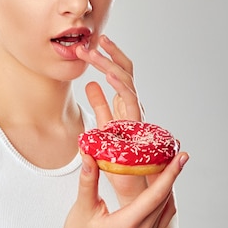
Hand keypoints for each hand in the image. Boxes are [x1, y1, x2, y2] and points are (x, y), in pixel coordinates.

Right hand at [59, 152, 185, 227]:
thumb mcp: (82, 207)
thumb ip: (88, 180)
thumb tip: (88, 156)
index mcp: (127, 225)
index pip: (156, 196)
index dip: (170, 174)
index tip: (182, 156)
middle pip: (165, 199)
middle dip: (172, 173)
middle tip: (176, 151)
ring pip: (166, 207)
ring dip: (169, 185)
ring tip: (168, 163)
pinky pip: (164, 215)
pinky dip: (165, 198)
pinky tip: (160, 183)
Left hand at [76, 35, 186, 203]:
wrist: (131, 186)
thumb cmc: (120, 159)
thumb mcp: (104, 127)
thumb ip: (100, 105)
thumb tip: (90, 84)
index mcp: (127, 103)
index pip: (121, 73)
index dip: (110, 56)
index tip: (94, 42)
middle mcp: (134, 106)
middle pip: (126, 71)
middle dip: (110, 53)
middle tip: (92, 41)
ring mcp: (137, 114)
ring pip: (127, 81)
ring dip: (109, 64)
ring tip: (92, 52)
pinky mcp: (137, 126)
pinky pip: (131, 101)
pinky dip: (119, 85)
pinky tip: (106, 75)